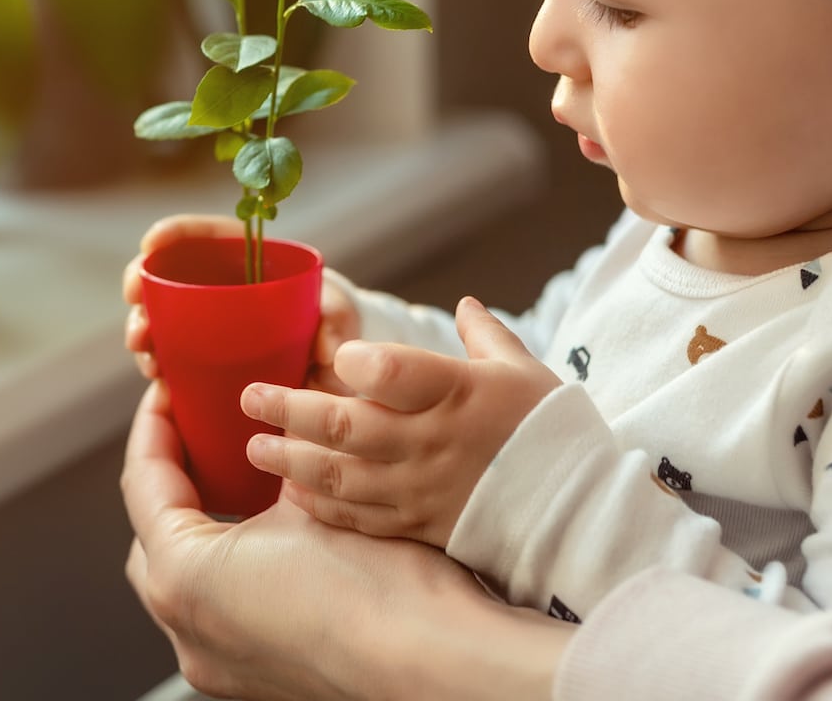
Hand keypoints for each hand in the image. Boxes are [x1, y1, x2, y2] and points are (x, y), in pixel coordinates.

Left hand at [121, 379, 566, 700]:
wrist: (435, 662)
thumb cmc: (381, 588)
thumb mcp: (315, 493)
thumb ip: (275, 461)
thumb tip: (277, 428)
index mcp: (183, 578)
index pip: (144, 481)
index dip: (155, 425)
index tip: (168, 392)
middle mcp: (187, 631)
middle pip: (155, 534)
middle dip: (171, 479)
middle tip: (196, 430)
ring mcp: (218, 663)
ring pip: (186, 576)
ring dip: (203, 526)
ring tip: (236, 477)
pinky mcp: (254, 678)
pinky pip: (223, 607)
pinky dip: (233, 565)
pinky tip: (271, 536)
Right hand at [122, 213, 359, 392]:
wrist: (333, 361)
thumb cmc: (333, 321)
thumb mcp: (338, 313)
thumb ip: (336, 322)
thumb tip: (326, 349)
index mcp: (249, 259)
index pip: (206, 235)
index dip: (174, 232)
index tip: (150, 242)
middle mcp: (221, 286)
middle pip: (171, 274)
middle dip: (144, 285)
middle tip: (134, 301)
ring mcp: (208, 322)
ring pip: (162, 316)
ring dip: (143, 327)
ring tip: (142, 346)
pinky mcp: (203, 355)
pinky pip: (170, 353)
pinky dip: (157, 360)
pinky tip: (155, 375)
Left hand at [241, 296, 560, 548]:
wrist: (580, 512)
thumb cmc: (549, 431)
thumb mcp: (522, 371)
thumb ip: (484, 336)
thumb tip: (463, 305)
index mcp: (458, 392)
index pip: (394, 372)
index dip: (356, 363)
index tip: (333, 355)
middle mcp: (432, 441)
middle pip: (346, 426)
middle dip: (289, 411)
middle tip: (250, 398)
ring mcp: (421, 488)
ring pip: (341, 476)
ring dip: (290, 461)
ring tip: (254, 447)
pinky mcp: (419, 525)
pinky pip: (358, 518)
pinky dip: (321, 506)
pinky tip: (291, 493)